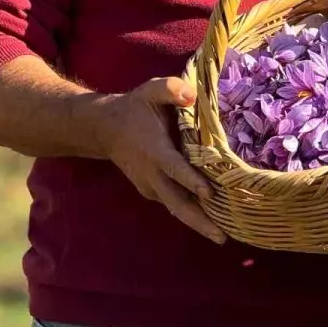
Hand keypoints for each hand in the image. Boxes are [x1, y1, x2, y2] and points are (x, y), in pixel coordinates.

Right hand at [92, 77, 226, 244]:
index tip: (208, 194)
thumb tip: (191, 95)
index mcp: (154, 150)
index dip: (190, 180)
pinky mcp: (153, 191)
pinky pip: (174, 204)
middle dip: (199, 220)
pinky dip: (191, 214)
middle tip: (222, 237)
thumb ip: (171, 89)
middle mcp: (152, 174)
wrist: (104, 128)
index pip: (174, 168)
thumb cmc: (134, 108)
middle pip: (176, 202)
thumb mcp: (151, 90)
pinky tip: (213, 221)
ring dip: (197, 223)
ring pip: (176, 208)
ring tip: (222, 236)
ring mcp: (151, 186)